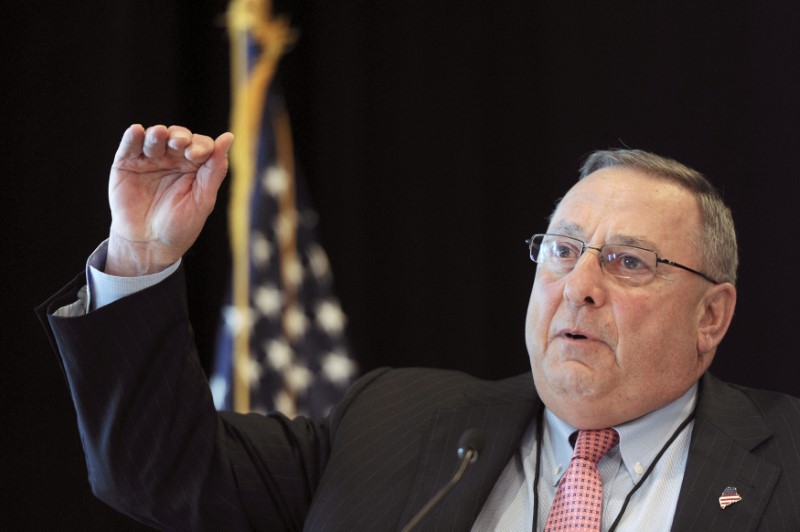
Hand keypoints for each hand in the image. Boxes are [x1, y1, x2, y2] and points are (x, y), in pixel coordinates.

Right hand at [106, 124, 233, 275]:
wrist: (148, 245)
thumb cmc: (179, 226)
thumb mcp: (203, 200)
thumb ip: (215, 169)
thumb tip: (228, 137)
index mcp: (195, 167)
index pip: (201, 145)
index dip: (200, 146)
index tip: (197, 155)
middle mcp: (173, 159)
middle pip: (178, 136)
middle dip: (180, 136)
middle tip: (179, 144)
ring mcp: (149, 160)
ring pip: (155, 137)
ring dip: (158, 134)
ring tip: (159, 136)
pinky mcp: (126, 164)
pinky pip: (130, 145)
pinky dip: (133, 137)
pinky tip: (137, 132)